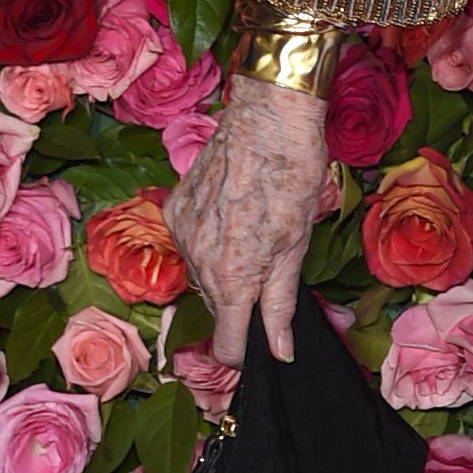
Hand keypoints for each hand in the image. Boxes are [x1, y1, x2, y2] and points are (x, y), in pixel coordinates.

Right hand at [167, 74, 330, 364]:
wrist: (267, 120)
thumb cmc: (292, 177)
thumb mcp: (297, 247)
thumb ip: (281, 304)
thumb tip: (278, 351)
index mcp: (232, 278)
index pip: (226, 344)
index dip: (244, 353)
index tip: (258, 349)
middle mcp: (197, 260)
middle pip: (217, 306)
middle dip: (241, 303)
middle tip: (270, 272)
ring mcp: (181, 233)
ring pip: (203, 274)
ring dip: (225, 269)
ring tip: (254, 236)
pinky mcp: (175, 208)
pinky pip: (190, 242)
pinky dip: (210, 241)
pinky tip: (233, 216)